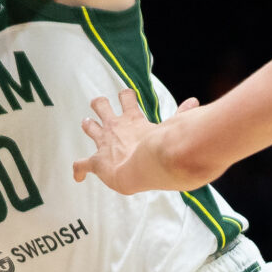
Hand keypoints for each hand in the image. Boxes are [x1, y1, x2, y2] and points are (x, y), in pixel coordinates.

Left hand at [73, 92, 188, 193]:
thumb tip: (194, 102)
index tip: (126, 95)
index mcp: (134, 120)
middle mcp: (116, 127)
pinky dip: (78, 170)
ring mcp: (104, 143)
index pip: (128, 100)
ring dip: (89, 124)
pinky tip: (77, 177)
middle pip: (102, 106)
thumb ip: (182, 116)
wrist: (146, 166)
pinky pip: (81, 165)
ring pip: (90, 126)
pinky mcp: (98, 162)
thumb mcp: (172, 128)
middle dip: (100, 104)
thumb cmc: (161, 149)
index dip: (126, 97)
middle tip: (99, 102)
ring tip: (86, 122)